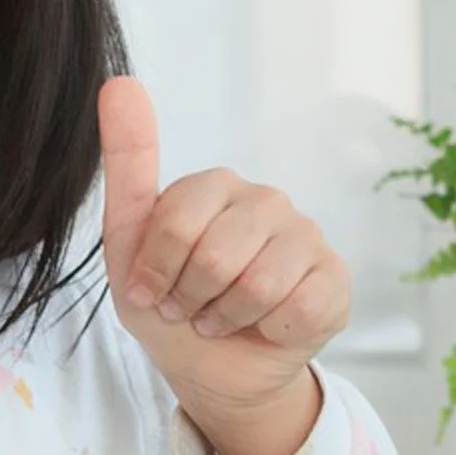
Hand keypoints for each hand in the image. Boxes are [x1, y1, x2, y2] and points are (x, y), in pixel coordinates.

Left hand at [98, 76, 350, 429]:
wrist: (215, 372)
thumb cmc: (171, 307)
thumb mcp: (128, 245)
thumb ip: (127, 166)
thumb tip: (120, 82)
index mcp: (216, 186)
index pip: (177, 221)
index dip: (156, 273)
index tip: (152, 293)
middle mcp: (267, 201)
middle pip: (218, 255)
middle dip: (193, 299)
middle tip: (192, 310)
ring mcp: (307, 237)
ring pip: (260, 284)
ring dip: (229, 319)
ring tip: (224, 320)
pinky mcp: (335, 278)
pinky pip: (299, 306)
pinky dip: (271, 331)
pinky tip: (268, 327)